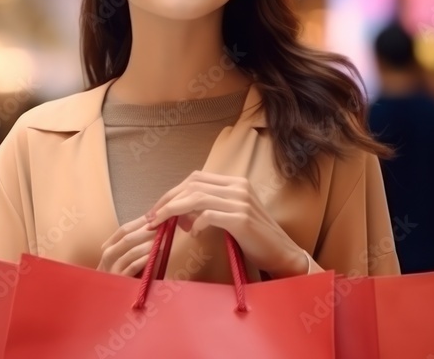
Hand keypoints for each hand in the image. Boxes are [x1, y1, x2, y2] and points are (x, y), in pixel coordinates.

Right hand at [97, 215, 158, 276]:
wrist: (112, 297)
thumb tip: (152, 223)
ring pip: (131, 250)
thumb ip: (135, 242)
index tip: (156, 215)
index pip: (124, 228)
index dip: (140, 221)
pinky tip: (155, 254)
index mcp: (110, 246)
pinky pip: (133, 266)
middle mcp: (109, 254)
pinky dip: (145, 259)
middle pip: (127, 237)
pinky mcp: (120, 280)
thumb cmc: (124, 273)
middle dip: (146, 230)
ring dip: (148, 243)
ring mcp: (113, 267)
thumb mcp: (126, 255)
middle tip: (162, 225)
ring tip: (162, 239)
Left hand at [146, 171, 308, 277]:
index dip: (172, 192)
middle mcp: (238, 187)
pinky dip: (196, 223)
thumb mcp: (230, 217)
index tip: (156, 209)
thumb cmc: (254, 238)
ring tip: (161, 224)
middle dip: (167, 200)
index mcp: (235, 183)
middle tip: (151, 218)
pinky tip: (194, 234)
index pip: (195, 179)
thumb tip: (181, 215)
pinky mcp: (242, 219)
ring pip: (196, 198)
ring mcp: (241, 202)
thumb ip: (208, 210)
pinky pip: (209, 215)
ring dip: (173, 211)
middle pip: (192, 185)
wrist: (282, 254)